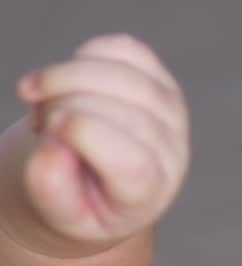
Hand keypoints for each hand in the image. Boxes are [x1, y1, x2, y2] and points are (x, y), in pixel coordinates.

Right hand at [15, 34, 187, 244]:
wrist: (98, 181)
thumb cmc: (79, 199)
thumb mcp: (59, 210)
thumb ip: (51, 190)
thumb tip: (53, 149)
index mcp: (149, 193)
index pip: (131, 160)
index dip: (82, 133)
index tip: (48, 131)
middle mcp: (172, 154)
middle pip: (119, 111)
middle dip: (62, 105)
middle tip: (40, 124)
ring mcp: (173, 114)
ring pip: (123, 75)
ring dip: (66, 77)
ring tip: (44, 101)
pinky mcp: (161, 81)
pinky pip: (124, 50)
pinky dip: (85, 57)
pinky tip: (68, 83)